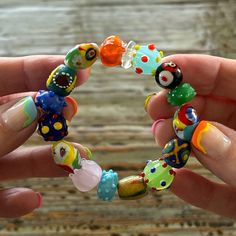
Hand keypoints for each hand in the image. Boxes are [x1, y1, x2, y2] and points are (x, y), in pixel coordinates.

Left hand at [0, 56, 90, 217]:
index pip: (6, 74)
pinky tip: (30, 200)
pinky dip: (14, 199)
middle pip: (18, 113)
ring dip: (46, 160)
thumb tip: (33, 108)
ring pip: (15, 155)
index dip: (42, 69)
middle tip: (71, 110)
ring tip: (78, 158)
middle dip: (50, 112)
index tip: (78, 68)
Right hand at [145, 54, 235, 217]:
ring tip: (160, 140)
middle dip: (179, 108)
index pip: (229, 76)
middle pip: (212, 109)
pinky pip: (217, 190)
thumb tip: (201, 135)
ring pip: (208, 147)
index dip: (195, 69)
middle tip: (154, 112)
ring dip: (180, 144)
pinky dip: (195, 187)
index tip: (163, 70)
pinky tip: (173, 181)